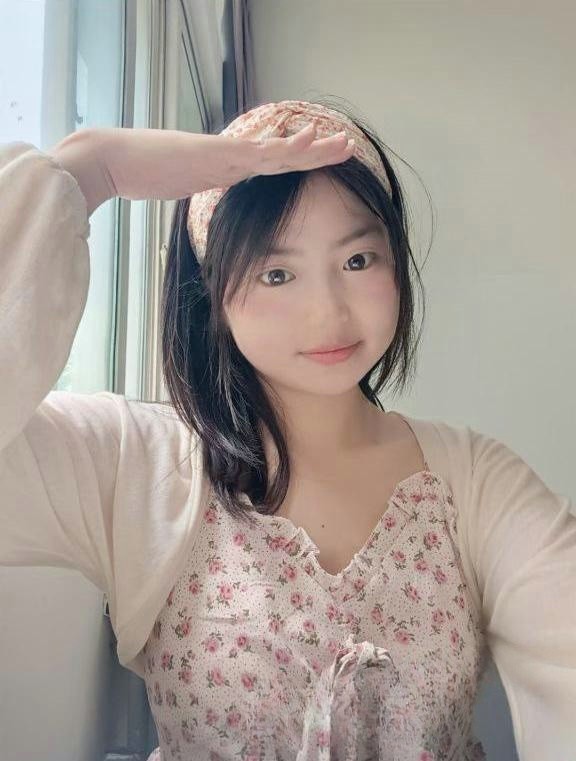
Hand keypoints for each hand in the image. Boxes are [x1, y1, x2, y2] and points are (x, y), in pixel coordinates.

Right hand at [96, 122, 354, 201]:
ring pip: (278, 152)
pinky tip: (310, 141)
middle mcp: (228, 157)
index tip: (316, 154)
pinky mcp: (216, 157)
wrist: (111, 160)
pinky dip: (287, 150)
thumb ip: (187, 183)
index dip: (293, 158)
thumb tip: (189, 186)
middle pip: (281, 154)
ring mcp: (223, 155)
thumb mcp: (170, 183)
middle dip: (315, 152)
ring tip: (342, 142)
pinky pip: (259, 155)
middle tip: (345, 144)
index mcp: (220, 164)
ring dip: (313, 149)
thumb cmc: (136, 173)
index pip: (265, 162)